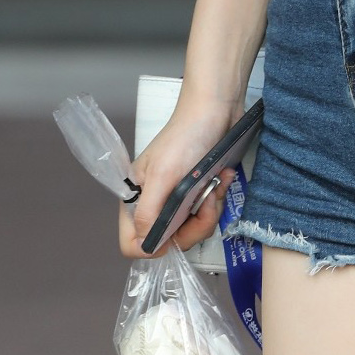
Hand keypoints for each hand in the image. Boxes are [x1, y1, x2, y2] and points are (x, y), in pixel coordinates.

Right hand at [118, 92, 240, 261]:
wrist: (216, 109)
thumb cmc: (185, 137)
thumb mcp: (164, 175)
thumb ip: (150, 212)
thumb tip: (143, 245)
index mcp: (137, 198)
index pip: (133, 242)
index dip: (154, 245)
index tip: (176, 233)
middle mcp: (154, 203)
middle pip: (170, 241)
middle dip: (194, 225)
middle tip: (206, 202)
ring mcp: (176, 199)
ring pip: (192, 229)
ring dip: (209, 210)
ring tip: (215, 185)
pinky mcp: (197, 193)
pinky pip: (207, 213)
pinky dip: (216, 198)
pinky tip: (221, 179)